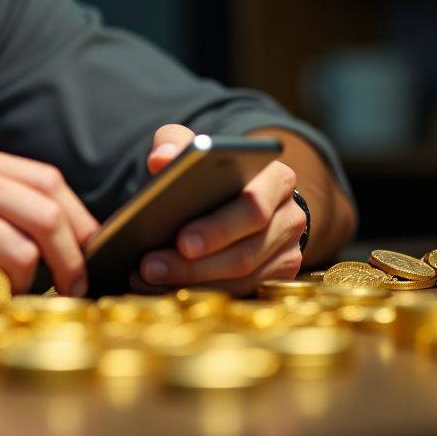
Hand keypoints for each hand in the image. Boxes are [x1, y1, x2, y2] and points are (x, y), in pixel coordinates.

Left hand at [132, 124, 306, 295]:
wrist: (241, 197)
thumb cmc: (214, 172)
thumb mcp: (196, 149)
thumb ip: (175, 142)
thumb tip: (160, 159)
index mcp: (276, 179)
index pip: (254, 205)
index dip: (218, 227)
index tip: (181, 240)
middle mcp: (290, 216)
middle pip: (245, 250)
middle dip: (194, 264)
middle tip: (150, 266)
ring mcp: (288, 250)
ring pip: (241, 278)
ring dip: (190, 283)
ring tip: (146, 276)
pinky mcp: (279, 276)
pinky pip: (239, 292)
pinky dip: (198, 293)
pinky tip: (161, 287)